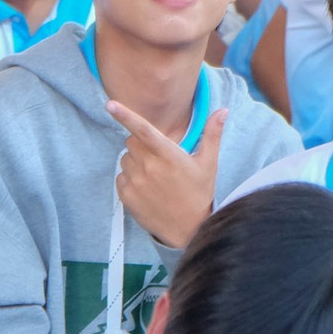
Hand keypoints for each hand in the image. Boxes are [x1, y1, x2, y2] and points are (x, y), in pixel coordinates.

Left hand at [107, 101, 225, 248]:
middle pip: (132, 141)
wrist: (189, 229)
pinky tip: (147, 189)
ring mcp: (136, 182)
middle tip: (158, 159)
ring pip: (125, 159)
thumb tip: (223, 111)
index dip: (125, 115)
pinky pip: (121, 177)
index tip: (109, 104)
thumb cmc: (200, 194)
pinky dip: (130, 179)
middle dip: (141, 145)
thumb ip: (212, 134)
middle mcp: (150, 167)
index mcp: (168, 155)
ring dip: (136, 162)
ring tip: (155, 178)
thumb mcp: (209, 164)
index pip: (143, 130)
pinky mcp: (126, 196)